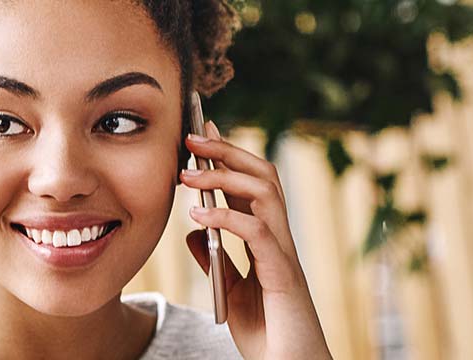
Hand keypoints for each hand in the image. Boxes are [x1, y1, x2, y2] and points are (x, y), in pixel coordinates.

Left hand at [179, 121, 330, 358]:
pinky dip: (228, 218)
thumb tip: (194, 229)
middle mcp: (280, 240)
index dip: (229, 155)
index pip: (252, 184)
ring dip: (225, 176)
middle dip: (228, 151)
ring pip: (266, 194)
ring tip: (188, 174)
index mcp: (268, 240)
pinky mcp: (283, 275)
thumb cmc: (267, 333)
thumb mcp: (229, 290)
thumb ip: (215, 258)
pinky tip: (199, 214)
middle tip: (191, 137)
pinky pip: (258, 233)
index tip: (201, 132)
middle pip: (263, 176)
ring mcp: (284, 255)